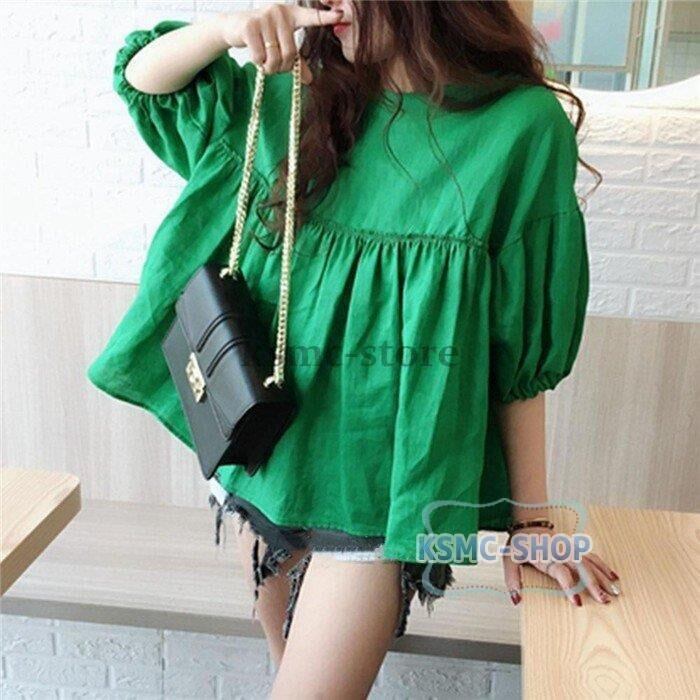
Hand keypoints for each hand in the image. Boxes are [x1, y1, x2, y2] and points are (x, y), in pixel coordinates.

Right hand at [218, 4, 342, 82]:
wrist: (234, 27)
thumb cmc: (263, 37)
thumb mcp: (281, 46)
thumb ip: (296, 62)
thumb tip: (309, 80)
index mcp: (292, 15)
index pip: (311, 17)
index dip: (325, 17)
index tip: (341, 14)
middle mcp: (280, 12)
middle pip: (290, 53)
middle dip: (283, 67)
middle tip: (275, 66)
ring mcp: (264, 17)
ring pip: (275, 58)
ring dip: (270, 68)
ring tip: (265, 61)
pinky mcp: (250, 26)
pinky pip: (260, 57)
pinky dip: (258, 63)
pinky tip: (255, 55)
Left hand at [502, 525, 621, 606]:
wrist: (526, 523)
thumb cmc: (518, 544)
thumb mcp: (509, 559)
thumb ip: (512, 580)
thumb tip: (517, 600)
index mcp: (545, 555)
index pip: (561, 572)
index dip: (570, 587)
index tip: (578, 603)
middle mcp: (560, 552)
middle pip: (581, 566)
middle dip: (594, 583)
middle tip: (604, 600)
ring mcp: (569, 549)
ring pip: (590, 561)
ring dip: (603, 576)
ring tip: (615, 592)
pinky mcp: (573, 549)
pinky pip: (591, 557)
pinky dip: (603, 566)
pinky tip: (614, 577)